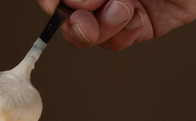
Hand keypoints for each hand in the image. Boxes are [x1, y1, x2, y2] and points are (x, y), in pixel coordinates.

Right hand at [36, 0, 195, 50]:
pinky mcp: (143, 24)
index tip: (63, 2)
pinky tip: (136, 19)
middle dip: (73, 18)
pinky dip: (122, 35)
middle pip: (66, 13)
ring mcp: (119, 5)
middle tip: (85, 15)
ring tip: (124, 8)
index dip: (53, 0)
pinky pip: (119, 41)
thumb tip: (72, 0)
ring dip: (101, 28)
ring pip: (90, 33)